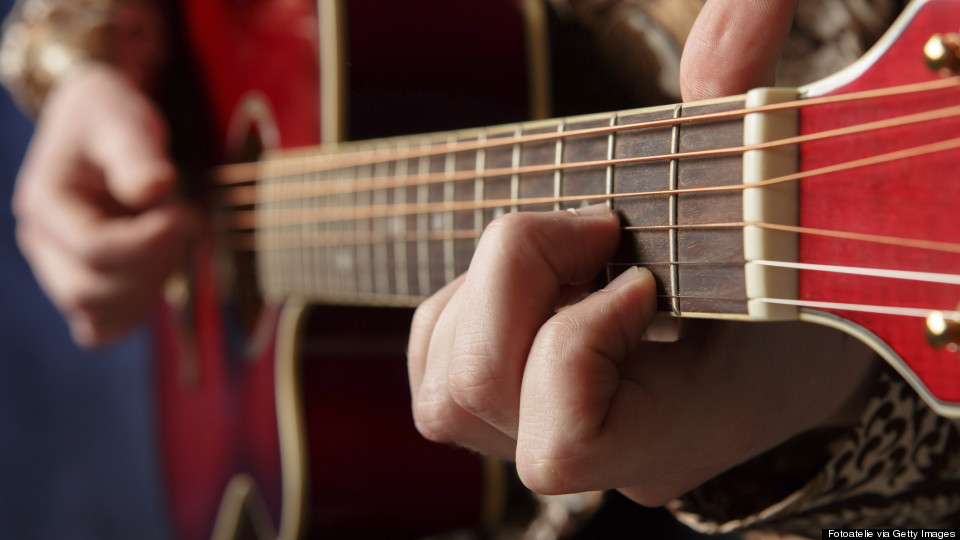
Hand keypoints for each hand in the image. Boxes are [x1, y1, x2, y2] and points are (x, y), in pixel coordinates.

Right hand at [12, 64, 197, 346]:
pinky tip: (161, 269)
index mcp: (44, 202)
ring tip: (172, 238)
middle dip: (151, 265)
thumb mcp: (124, 120)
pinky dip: (137, 309)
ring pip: (99, 315)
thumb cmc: (109, 117)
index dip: (148, 241)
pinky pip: (101, 326)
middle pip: (90, 292)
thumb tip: (155, 188)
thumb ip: (137, 154)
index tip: (185, 212)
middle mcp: (41, 242)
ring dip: (150, 286)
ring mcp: (57, 268)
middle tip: (184, 221)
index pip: (93, 249)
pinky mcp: (81, 282)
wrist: (98, 122)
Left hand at [408, 0, 877, 504]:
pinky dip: (463, 303)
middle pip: (475, 391)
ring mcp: (541, 436)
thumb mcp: (782, 196)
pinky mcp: (504, 406)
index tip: (638, 274)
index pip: (561, 445)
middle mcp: (595, 456)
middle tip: (597, 230)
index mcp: (672, 432)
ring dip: (487, 290)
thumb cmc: (797, 276)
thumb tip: (747, 3)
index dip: (575, 341)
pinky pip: (434, 364)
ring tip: (573, 251)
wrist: (784, 342)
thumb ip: (744, 100)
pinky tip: (536, 275)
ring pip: (442, 388)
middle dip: (517, 281)